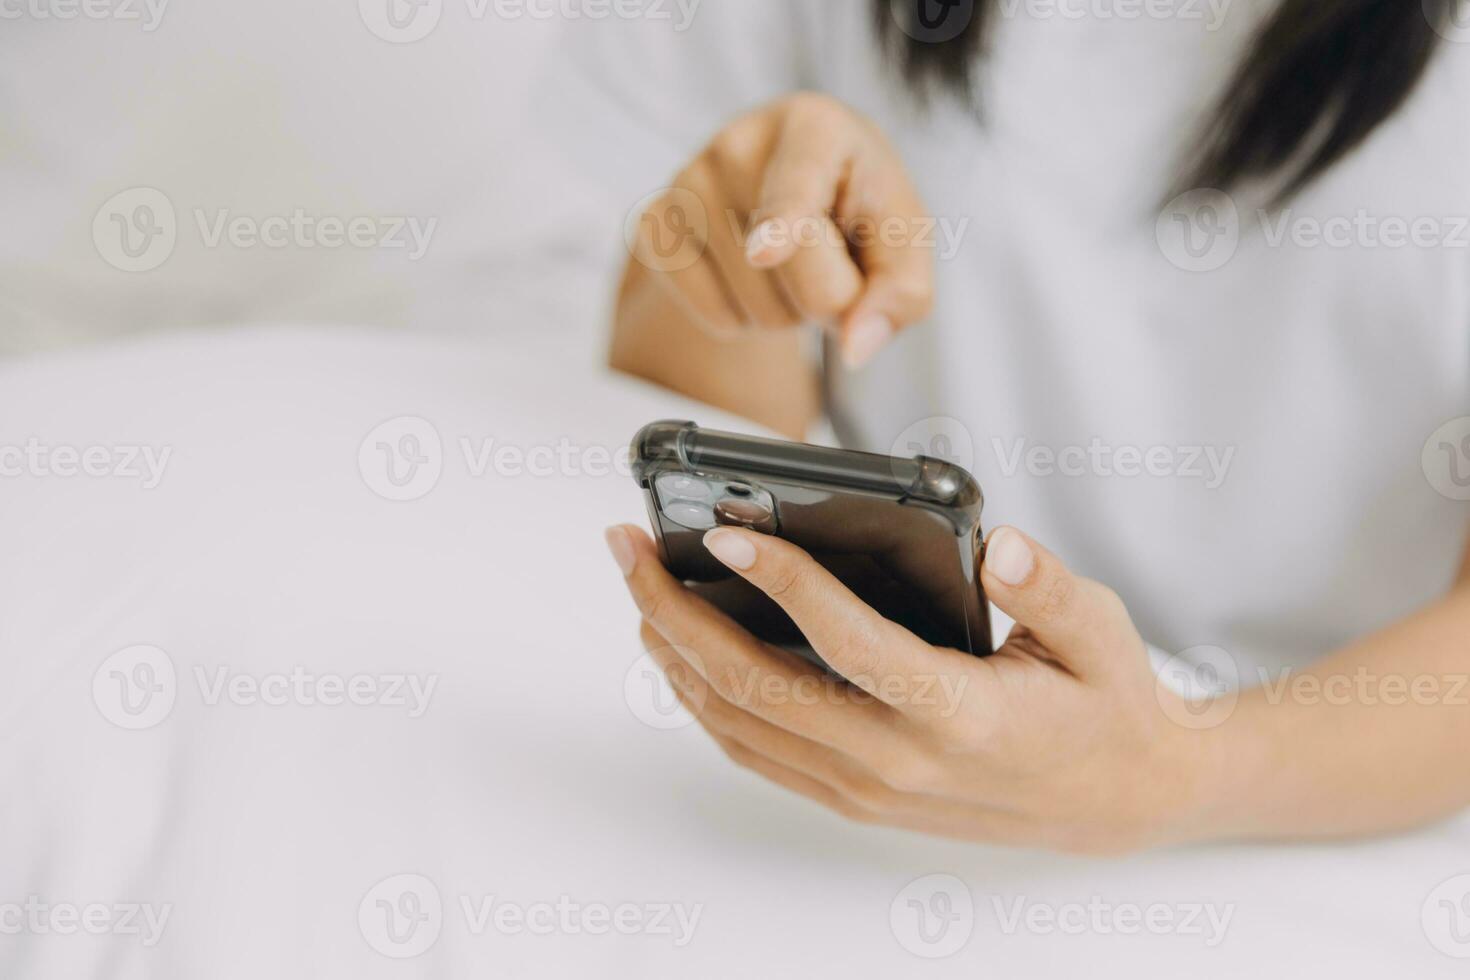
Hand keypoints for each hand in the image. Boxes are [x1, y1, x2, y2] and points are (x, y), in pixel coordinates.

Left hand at [604, 523, 1224, 854]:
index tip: (726, 529)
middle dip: (677, 612)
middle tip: (628, 550)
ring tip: (640, 591)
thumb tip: (999, 541)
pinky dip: (706, 701)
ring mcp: (867, 787)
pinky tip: (685, 655)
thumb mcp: (1101, 634)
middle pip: (757, 686)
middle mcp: (898, 760)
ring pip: (741, 724)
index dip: (782, 580)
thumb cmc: (1106, 706)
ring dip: (677, 656)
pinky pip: (758, 751)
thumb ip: (1046, 586)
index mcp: (958, 713)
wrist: (1119, 801)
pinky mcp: (855, 796)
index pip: (847, 641)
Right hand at [630, 92, 933, 367]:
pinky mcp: (654, 227)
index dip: (783, 221)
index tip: (764, 252)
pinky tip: (746, 278)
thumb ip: (902, 291)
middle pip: (787, 272)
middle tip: (828, 257)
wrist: (791, 193)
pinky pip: (710, 316)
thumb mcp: (902, 240)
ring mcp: (687, 183)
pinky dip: (740, 320)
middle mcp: (739, 143)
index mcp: (814, 127)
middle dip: (824, 295)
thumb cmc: (855, 208)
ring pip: (752, 308)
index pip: (796, 185)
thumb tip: (856, 348)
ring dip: (784, 312)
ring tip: (786, 264)